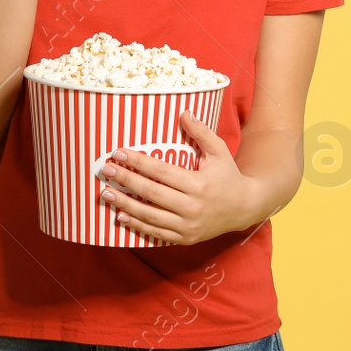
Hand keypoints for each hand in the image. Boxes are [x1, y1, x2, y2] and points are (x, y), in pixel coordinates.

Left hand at [98, 111, 262, 245]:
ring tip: (106, 194)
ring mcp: (188, 226)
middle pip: (151, 193)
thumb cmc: (229, 176)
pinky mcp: (185, 238)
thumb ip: (201, 132)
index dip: (137, 162)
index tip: (118, 153)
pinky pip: (157, 233)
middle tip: (105, 171)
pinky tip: (121, 217)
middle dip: (126, 181)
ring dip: (125, 205)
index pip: (161, 172)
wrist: (245, 208)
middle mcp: (192, 207)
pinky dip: (137, 226)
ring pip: (150, 216)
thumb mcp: (219, 152)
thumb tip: (183, 112)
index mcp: (199, 184)